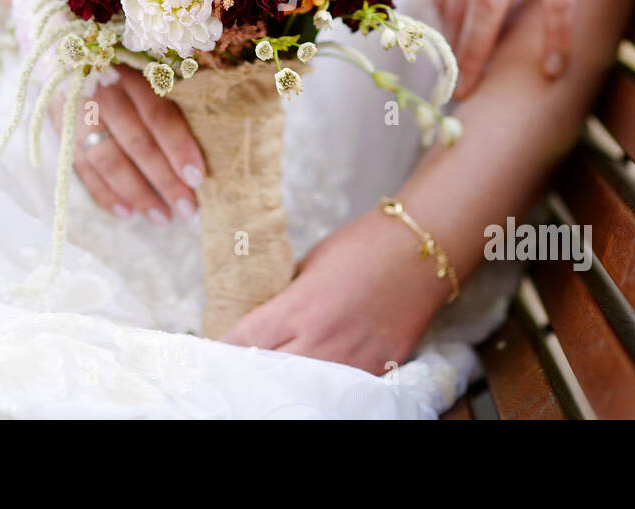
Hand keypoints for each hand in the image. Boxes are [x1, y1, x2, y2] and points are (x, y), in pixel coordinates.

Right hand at [55, 64, 205, 222]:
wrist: (65, 50)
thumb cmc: (122, 61)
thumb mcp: (147, 64)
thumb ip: (170, 90)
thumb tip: (210, 129)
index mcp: (128, 71)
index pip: (157, 114)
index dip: (179, 146)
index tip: (198, 177)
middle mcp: (100, 91)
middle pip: (136, 142)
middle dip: (163, 179)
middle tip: (186, 208)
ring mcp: (76, 112)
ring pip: (108, 160)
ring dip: (137, 192)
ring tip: (162, 217)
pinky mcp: (60, 128)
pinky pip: (81, 167)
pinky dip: (104, 192)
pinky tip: (127, 212)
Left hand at [221, 209, 449, 373]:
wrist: (420, 249)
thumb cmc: (363, 246)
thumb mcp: (311, 264)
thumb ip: (288, 295)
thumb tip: (266, 315)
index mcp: (299, 306)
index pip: (245, 339)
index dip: (224, 351)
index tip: (214, 354)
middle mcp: (321, 338)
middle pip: (268, 372)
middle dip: (249, 372)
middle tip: (237, 371)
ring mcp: (352, 358)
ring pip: (304, 388)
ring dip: (284, 383)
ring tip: (270, 381)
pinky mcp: (379, 367)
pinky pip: (342, 388)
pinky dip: (325, 386)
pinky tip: (313, 383)